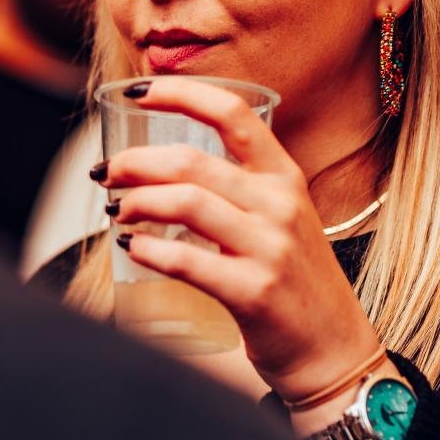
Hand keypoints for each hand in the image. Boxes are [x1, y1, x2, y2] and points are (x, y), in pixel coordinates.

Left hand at [98, 77, 381, 401]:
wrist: (334, 349)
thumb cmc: (294, 282)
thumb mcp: (282, 219)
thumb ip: (239, 189)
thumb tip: (163, 167)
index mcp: (285, 176)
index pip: (232, 113)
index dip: (178, 93)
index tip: (135, 90)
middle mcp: (280, 204)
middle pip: (191, 161)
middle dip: (133, 162)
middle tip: (105, 173)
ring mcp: (269, 248)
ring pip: (185, 202)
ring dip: (136, 202)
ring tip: (117, 211)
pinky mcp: (254, 292)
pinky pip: (188, 261)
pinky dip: (149, 250)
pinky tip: (132, 248)